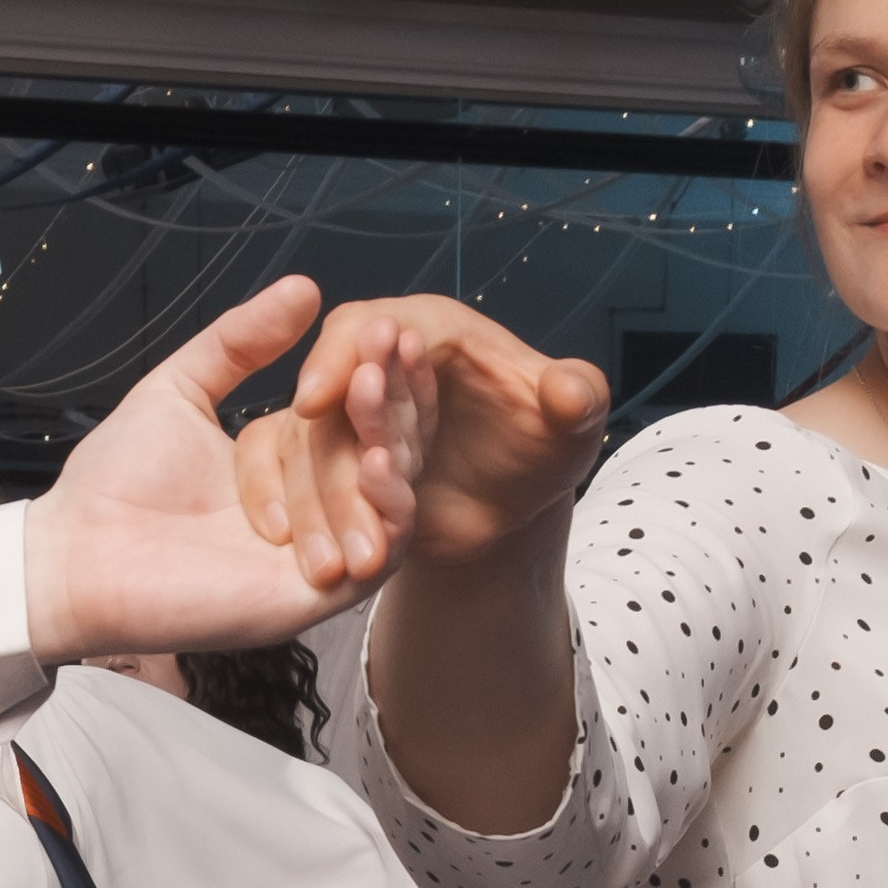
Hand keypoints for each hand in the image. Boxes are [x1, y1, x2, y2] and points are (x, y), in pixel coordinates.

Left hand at [21, 275, 431, 662]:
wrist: (80, 554)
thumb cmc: (119, 477)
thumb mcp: (183, 388)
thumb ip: (241, 340)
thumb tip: (307, 285)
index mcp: (291, 463)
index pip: (353, 415)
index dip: (376, 373)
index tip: (390, 330)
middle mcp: (316, 508)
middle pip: (382, 450)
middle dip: (391, 399)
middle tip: (394, 348)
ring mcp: (325, 551)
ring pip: (389, 499)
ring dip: (395, 443)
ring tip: (375, 392)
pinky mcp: (320, 595)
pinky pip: (381, 556)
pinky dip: (389, 508)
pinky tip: (377, 463)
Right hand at [235, 292, 607, 570]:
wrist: (517, 499)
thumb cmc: (543, 441)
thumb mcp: (573, 423)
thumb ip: (578, 400)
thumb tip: (570, 394)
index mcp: (428, 331)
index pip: (365, 328)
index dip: (339, 361)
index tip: (313, 401)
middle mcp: (378, 367)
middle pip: (331, 394)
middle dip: (333, 444)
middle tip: (351, 487)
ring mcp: (351, 419)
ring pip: (313, 449)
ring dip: (328, 501)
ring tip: (354, 553)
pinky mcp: (337, 466)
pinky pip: (309, 487)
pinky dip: (319, 521)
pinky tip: (340, 560)